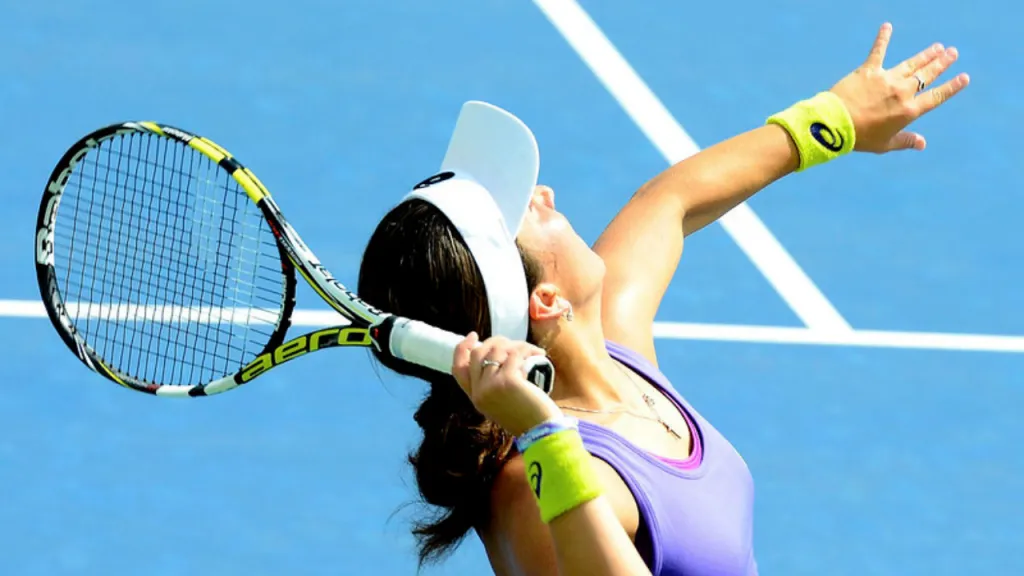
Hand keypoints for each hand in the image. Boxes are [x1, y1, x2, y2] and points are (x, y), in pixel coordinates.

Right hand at [452, 333, 561, 436]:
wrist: (542, 431)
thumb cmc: (528, 417)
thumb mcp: (502, 403)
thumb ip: (493, 384)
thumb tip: (498, 354)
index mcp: (476, 398)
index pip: (458, 368)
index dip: (462, 349)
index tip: (472, 336)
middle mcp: (479, 392)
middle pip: (477, 354)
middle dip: (495, 342)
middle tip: (513, 344)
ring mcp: (491, 386)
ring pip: (496, 351)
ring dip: (516, 345)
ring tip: (531, 351)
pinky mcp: (507, 381)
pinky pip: (514, 354)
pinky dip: (527, 349)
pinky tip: (539, 355)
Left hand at [830, 22, 969, 153]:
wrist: (836, 124)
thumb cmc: (860, 138)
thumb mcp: (885, 144)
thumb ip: (905, 141)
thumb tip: (922, 144)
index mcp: (909, 111)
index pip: (936, 96)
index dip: (951, 87)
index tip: (964, 77)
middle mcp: (902, 92)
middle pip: (926, 75)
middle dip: (941, 63)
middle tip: (952, 52)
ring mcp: (886, 79)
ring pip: (911, 64)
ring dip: (925, 55)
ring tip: (937, 47)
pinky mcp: (869, 71)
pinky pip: (878, 51)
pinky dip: (883, 38)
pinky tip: (887, 26)